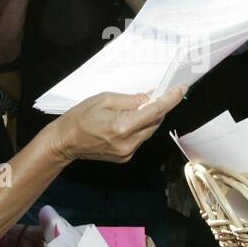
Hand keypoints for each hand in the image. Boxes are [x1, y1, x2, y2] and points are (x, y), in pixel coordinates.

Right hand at [49, 86, 185, 164]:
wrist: (65, 142)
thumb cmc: (80, 116)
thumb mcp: (104, 99)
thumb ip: (131, 100)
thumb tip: (150, 98)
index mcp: (122, 126)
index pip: (155, 111)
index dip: (171, 99)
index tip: (181, 89)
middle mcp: (128, 142)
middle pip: (155, 122)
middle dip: (157, 107)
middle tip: (154, 95)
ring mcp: (127, 152)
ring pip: (149, 131)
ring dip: (148, 118)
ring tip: (135, 109)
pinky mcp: (125, 157)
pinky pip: (140, 139)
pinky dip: (140, 128)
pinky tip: (128, 122)